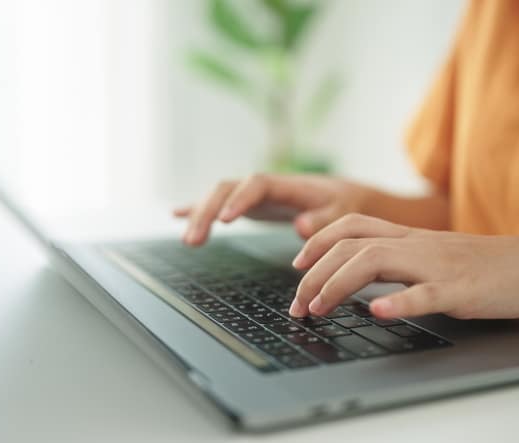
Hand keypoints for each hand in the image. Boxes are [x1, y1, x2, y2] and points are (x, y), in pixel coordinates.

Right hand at [174, 174, 377, 245]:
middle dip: (207, 211)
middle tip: (194, 240)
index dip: (239, 200)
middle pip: (226, 189)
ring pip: (218, 196)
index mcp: (285, 184)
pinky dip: (198, 208)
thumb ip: (322, 221)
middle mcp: (263, 185)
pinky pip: (218, 203)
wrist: (341, 195)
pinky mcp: (247, 204)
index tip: (225, 220)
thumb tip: (300, 227)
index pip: (255, 185)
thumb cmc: (341, 205)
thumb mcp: (340, 214)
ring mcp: (252, 194)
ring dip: (200, 214)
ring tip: (189, 241)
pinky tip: (177, 215)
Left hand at [289, 214, 518, 319]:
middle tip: (298, 305)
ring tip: (318, 307)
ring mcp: (438, 265)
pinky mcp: (461, 289)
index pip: (351, 226)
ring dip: (339, 285)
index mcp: (410, 236)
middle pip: (352, 246)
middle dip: (314, 273)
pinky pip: (425, 293)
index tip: (297, 267)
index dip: (317, 242)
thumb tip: (359, 281)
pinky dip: (398, 302)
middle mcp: (417, 244)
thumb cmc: (487, 266)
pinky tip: (377, 312)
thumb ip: (400, 261)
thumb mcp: (435, 257)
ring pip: (376, 262)